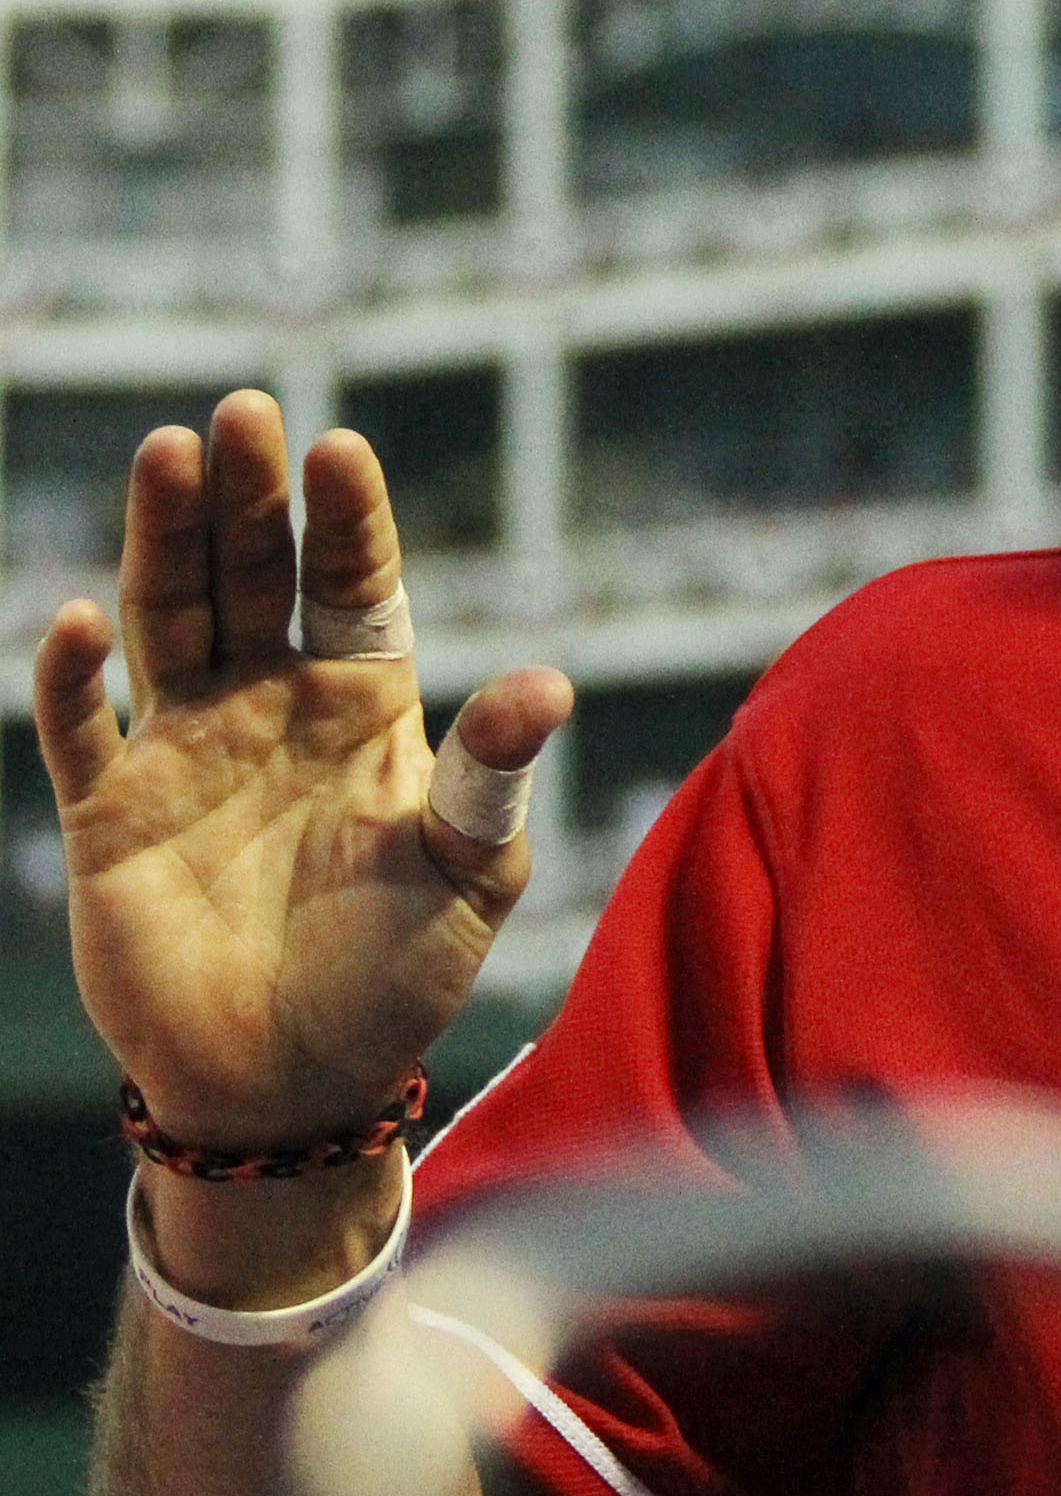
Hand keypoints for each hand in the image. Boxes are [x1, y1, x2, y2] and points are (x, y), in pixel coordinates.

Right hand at [39, 390, 570, 1154]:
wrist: (294, 1083)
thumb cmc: (398, 975)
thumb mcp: (468, 872)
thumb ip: (491, 776)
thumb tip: (550, 682)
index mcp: (364, 709)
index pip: (354, 588)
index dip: (345, 520)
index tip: (337, 448)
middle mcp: (271, 708)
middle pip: (254, 575)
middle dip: (246, 496)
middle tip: (242, 411)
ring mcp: (186, 751)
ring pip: (169, 618)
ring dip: (164, 539)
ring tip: (169, 453)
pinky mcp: (109, 814)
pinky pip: (80, 730)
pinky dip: (75, 678)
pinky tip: (87, 622)